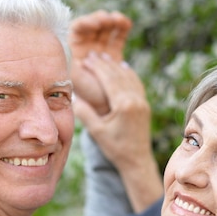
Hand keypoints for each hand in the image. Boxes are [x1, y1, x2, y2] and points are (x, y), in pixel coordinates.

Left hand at [70, 10, 131, 114]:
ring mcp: (100, 49)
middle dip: (101, 19)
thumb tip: (64, 50)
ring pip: (105, 29)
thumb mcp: (76, 79)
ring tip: (120, 19)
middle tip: (109, 19)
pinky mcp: (113, 53)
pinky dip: (122, 28)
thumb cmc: (89, 97)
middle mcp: (85, 48)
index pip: (77, 29)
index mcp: (74, 51)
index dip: (87, 23)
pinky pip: (117, 36)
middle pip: (92, 26)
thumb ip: (72, 64)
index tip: (97, 24)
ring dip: (112, 21)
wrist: (104, 109)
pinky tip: (128, 23)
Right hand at [75, 51, 163, 212]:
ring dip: (117, 67)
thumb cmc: (115, 148)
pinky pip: (137, 85)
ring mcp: (142, 102)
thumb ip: (85, 113)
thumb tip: (72, 97)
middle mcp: (136, 100)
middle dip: (105, 64)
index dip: (97, 67)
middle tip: (93, 54)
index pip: (109, 79)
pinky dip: (129, 74)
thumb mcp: (97, 131)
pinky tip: (124, 68)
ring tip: (105, 58)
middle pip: (119, 75)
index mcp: (124, 105)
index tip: (87, 59)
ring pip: (129, 78)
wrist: (137, 160)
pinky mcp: (145, 106)